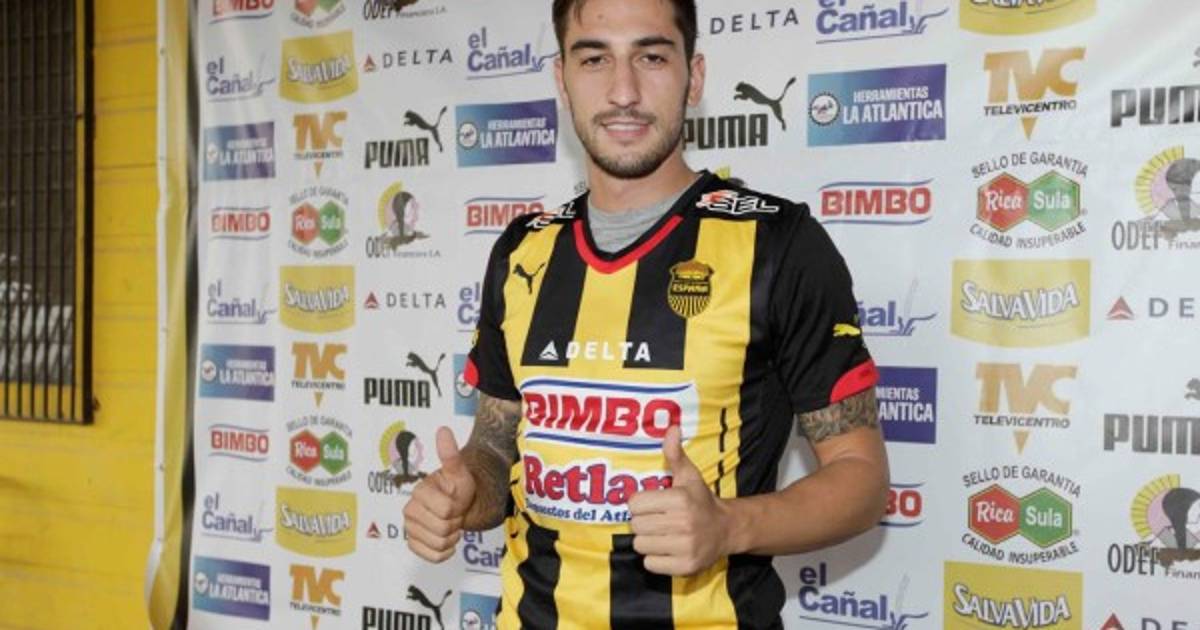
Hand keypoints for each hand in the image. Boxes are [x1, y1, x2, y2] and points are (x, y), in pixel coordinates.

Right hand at [402, 426, 476, 562]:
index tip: (455, 500)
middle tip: (454, 513)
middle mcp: (409, 510)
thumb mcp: (459, 471)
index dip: (457, 508)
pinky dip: (446, 551)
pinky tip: (447, 539)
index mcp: (419, 492)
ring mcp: (410, 529)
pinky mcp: (414, 545)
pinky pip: (434, 557)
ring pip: (439, 544)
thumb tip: (444, 430)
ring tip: (451, 524)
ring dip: (452, 537)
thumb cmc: (459, 487)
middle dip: (455, 523)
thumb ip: (450, 454)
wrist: (461, 504)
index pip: (446, 510)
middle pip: (442, 529)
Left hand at [628, 425, 731, 575]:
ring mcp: (685, 547)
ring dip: (649, 541)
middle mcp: (683, 523)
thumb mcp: (689, 476)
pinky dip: (655, 559)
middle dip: (644, 523)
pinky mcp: (685, 566)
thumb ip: (675, 454)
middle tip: (659, 520)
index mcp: (680, 499)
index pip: (634, 504)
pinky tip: (668, 549)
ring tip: (664, 535)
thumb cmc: (701, 501)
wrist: (728, 529)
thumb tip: (671, 428)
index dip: (641, 505)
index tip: (653, 505)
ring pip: (641, 546)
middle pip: (636, 526)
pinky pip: (650, 564)